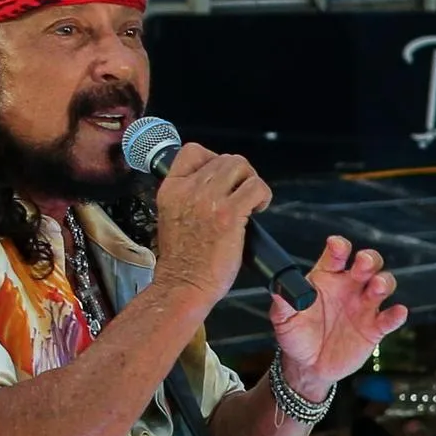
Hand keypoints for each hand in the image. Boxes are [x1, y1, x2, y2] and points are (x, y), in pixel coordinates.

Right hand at [145, 140, 271, 308]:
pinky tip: (259, 209)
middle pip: (225, 158)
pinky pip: (256, 187)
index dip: (213, 158)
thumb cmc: (183, 260)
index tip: (223, 178)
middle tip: (243, 194)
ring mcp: (208, 200)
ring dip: (252, 182)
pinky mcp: (229, 214)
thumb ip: (188, 196)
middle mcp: (188, 189)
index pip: (192, 151)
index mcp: (171, 189)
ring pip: (241, 167)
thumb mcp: (172, 216)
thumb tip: (214, 183)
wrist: (183, 284)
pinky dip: (263, 195)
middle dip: (240, 174)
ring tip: (252, 201)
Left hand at [269, 236, 406, 396]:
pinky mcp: (375, 328)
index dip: (339, 248)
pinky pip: (389, 318)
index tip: (337, 246)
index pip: (336, 256)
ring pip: (382, 286)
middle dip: (369, 259)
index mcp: (327, 278)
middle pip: (367, 264)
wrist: (308, 366)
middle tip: (363, 263)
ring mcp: (364, 306)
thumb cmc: (296, 336)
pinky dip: (396, 315)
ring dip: (384, 283)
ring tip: (376, 288)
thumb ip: (283, 301)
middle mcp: (349, 287)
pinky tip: (397, 312)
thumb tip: (278, 287)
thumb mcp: (283, 319)